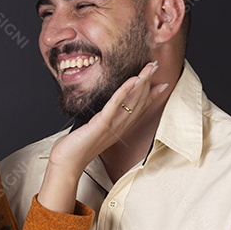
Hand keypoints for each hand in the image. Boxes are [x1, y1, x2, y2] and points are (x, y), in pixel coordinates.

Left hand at [37, 61, 166, 212]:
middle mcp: (120, 127)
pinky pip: (116, 105)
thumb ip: (104, 120)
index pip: (140, 109)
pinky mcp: (102, 124)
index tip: (162, 84)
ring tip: (149, 68)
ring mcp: (113, 126)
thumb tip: (106, 111)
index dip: (152, 96)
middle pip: (139, 102)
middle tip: (156, 66)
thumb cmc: (77, 147)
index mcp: (120, 128)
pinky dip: (125, 91)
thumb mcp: (95, 130)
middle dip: (149, 82)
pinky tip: (132, 80)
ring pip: (132, 101)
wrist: (68, 162)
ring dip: (142, 82)